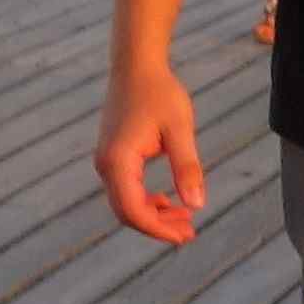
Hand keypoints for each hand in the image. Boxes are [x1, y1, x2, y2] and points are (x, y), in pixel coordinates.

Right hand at [97, 58, 207, 241]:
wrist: (136, 67)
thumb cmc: (160, 94)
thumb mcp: (180, 130)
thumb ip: (187, 168)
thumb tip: (197, 205)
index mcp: (119, 161)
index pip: (133, 210)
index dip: (158, 229)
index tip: (185, 236)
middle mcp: (106, 165)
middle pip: (127, 212)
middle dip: (157, 226)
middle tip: (189, 233)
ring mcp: (106, 161)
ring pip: (125, 202)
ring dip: (153, 214)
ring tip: (184, 218)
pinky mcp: (112, 156)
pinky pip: (125, 189)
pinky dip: (146, 200)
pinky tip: (168, 200)